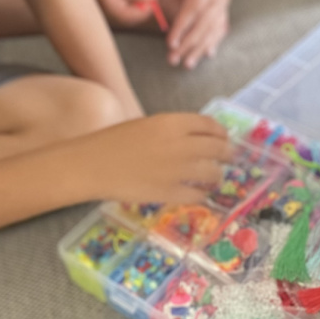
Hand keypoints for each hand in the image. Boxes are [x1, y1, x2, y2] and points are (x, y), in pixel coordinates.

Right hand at [79, 113, 233, 204]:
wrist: (91, 165)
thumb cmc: (112, 142)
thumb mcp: (145, 126)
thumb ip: (172, 131)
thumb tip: (195, 140)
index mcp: (172, 123)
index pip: (210, 126)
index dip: (221, 133)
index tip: (224, 138)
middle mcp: (180, 145)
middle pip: (218, 149)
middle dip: (227, 154)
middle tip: (228, 158)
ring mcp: (177, 171)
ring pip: (213, 174)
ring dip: (217, 176)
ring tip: (215, 178)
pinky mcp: (170, 193)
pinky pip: (197, 195)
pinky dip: (202, 195)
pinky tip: (200, 194)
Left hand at [168, 0, 238, 68]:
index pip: (192, 11)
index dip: (181, 28)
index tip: (170, 43)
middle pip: (202, 26)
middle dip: (188, 45)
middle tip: (173, 61)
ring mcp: (223, 2)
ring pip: (212, 31)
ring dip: (200, 49)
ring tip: (188, 64)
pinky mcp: (223, 2)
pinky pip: (220, 26)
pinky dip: (215, 41)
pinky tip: (209, 54)